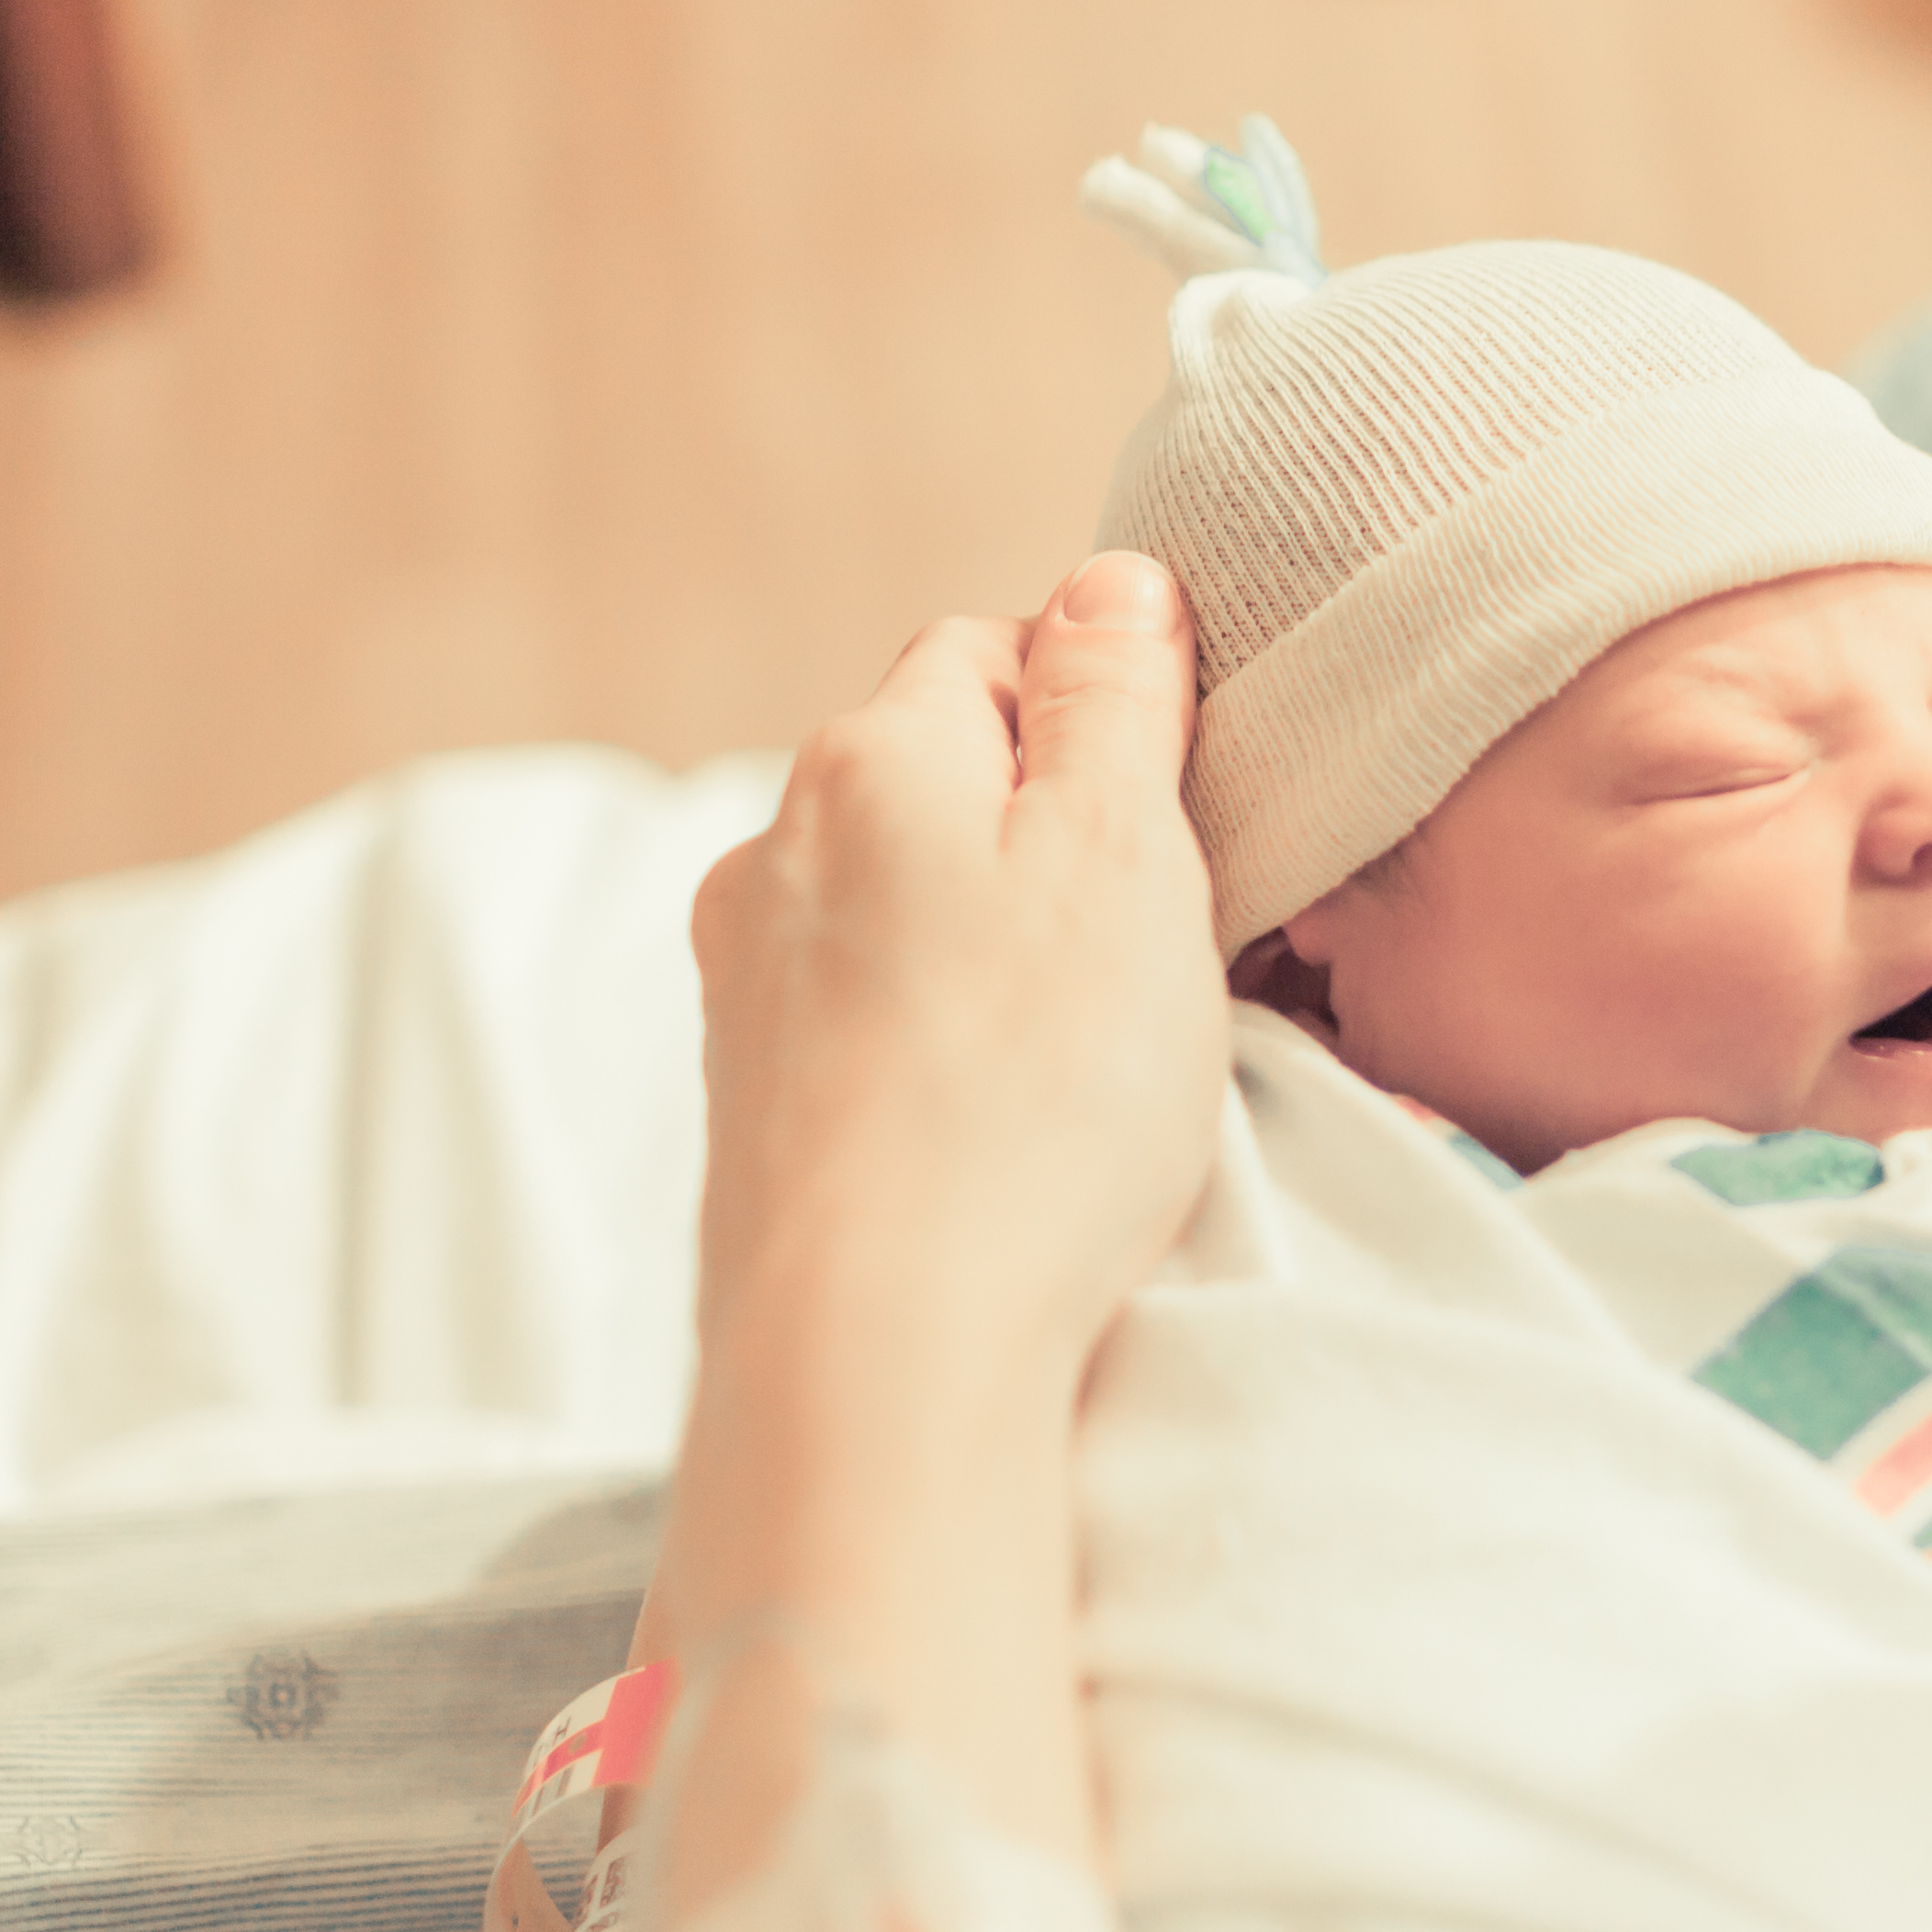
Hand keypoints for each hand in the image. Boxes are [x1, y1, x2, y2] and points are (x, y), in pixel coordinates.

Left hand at [687, 554, 1225, 1391]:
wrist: (881, 1347)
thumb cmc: (1031, 1097)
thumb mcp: (1122, 854)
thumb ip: (1117, 704)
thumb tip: (1112, 584)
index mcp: (868, 760)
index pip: (991, 652)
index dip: (1101, 711)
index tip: (1181, 806)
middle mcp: (776, 852)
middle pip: (938, 784)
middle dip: (1045, 833)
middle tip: (1158, 938)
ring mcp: (751, 988)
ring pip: (903, 909)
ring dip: (996, 947)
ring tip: (1091, 1053)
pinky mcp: (757, 1110)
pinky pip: (875, 1024)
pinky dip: (948, 1047)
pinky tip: (1011, 1127)